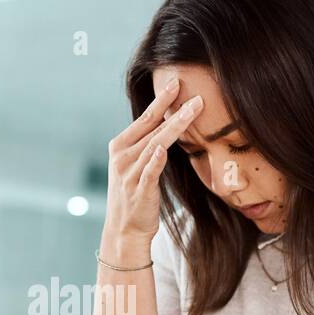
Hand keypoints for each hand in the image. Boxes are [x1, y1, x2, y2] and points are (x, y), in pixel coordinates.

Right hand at [102, 79, 202, 243]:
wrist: (125, 231)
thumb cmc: (135, 196)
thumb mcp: (138, 166)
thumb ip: (149, 145)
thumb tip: (169, 123)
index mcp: (120, 147)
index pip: (145, 119)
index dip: (161, 101)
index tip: (176, 83)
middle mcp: (122, 157)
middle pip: (152, 128)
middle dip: (172, 108)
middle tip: (190, 90)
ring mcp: (129, 174)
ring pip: (155, 145)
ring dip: (175, 126)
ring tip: (192, 111)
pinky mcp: (139, 191)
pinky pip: (149, 172)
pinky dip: (156, 160)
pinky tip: (164, 149)